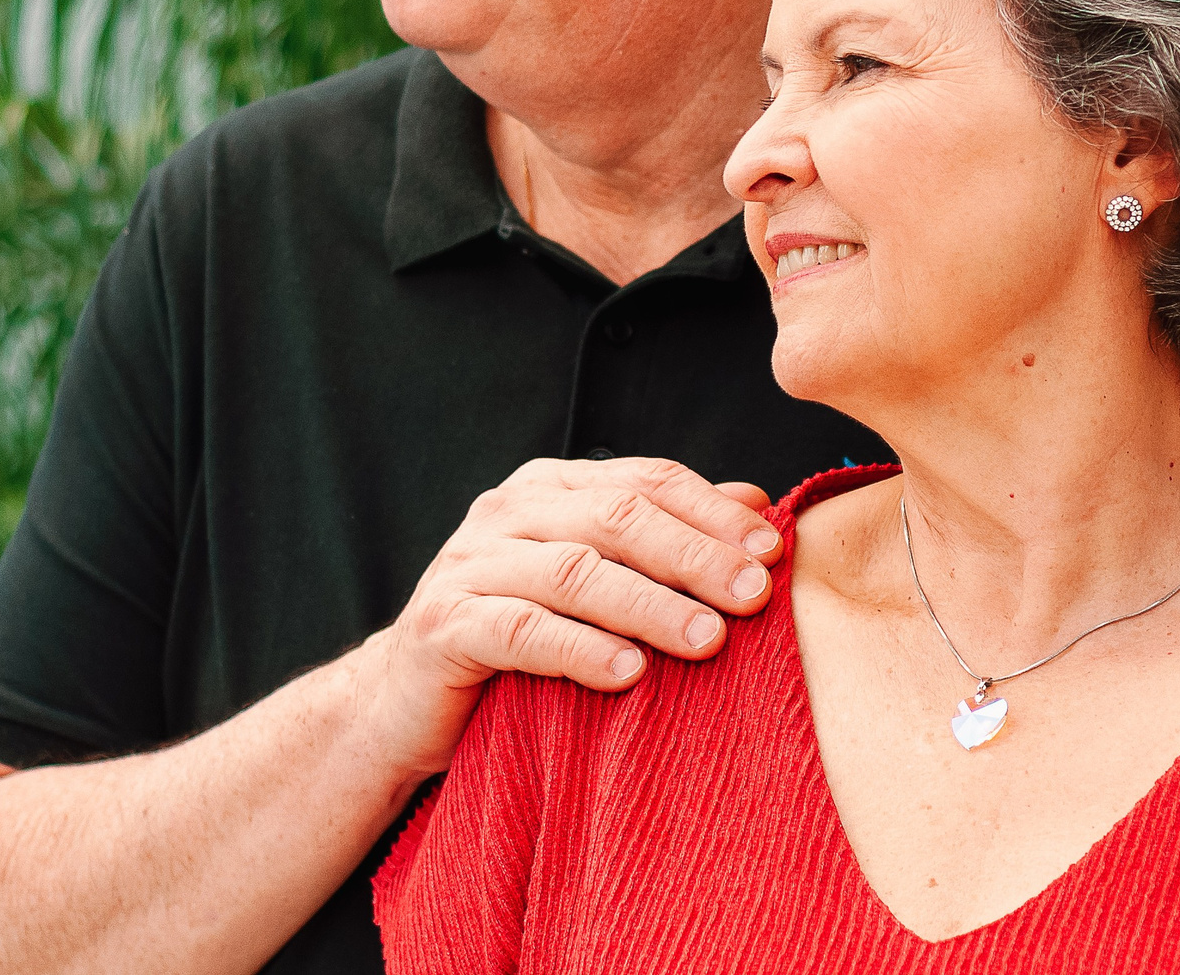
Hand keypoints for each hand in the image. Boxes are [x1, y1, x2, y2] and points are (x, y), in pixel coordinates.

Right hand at [358, 457, 783, 777]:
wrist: (406, 701)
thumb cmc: (521, 636)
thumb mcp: (597, 579)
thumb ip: (665, 536)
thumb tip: (756, 504)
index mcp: (551, 487)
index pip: (645, 480)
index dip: (712, 512)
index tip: (773, 551)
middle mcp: (507, 512)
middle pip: (615, 518)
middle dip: (694, 555)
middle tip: (754, 596)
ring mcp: (469, 565)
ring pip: (572, 573)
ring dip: (648, 606)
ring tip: (707, 640)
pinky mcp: (443, 627)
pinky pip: (518, 632)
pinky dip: (579, 651)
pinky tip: (627, 675)